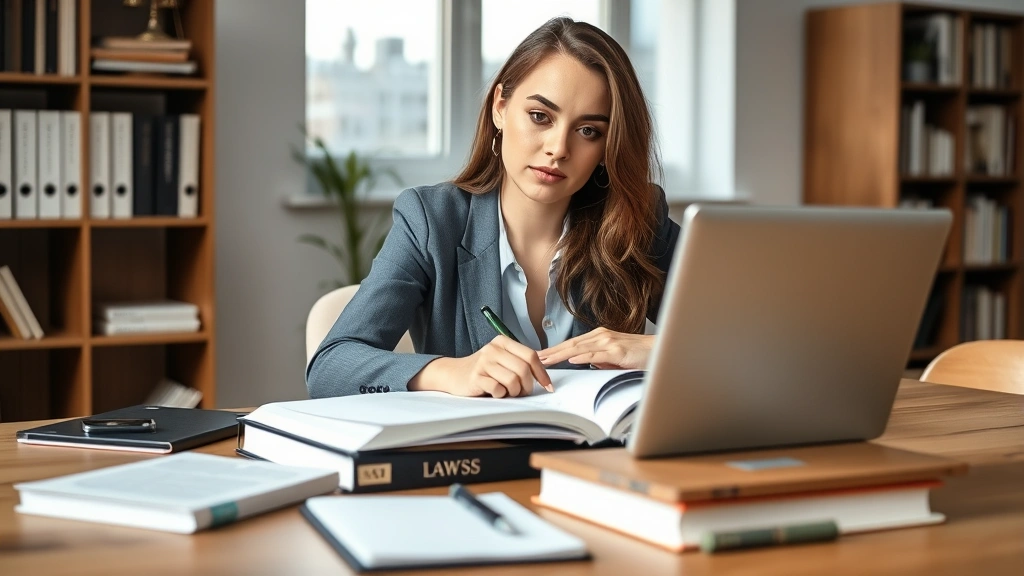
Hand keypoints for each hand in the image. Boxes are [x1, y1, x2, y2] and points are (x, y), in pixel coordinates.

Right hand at [409, 336, 552, 396]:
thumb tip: (544, 377)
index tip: (548, 386)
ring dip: (514, 392)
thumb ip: (520, 362)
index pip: (531, 355)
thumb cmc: (483, 370)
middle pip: (524, 369)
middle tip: (522, 392)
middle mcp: (493, 349)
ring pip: (513, 381)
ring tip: (507, 392)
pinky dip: (500, 395)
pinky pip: (498, 390)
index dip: (542, 373)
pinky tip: (494, 392)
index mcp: (503, 342)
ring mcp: (484, 362)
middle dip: (527, 386)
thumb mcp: (501, 359)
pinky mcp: (476, 377)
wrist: (454, 374)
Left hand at [539, 327, 653, 369]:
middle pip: (572, 344)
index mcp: (601, 337)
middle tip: (537, 357)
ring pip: (580, 348)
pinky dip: (583, 356)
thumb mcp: (616, 358)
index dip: (556, 349)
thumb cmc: (640, 355)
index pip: (573, 344)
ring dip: (561, 354)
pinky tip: (572, 359)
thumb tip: (589, 363)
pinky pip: (597, 354)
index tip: (543, 355)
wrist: (661, 350)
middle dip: (553, 351)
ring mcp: (610, 342)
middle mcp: (602, 336)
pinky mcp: (618, 351)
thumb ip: (602, 360)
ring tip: (547, 359)